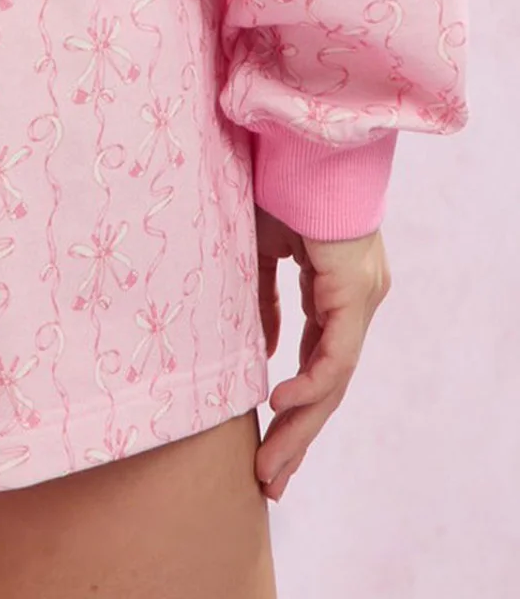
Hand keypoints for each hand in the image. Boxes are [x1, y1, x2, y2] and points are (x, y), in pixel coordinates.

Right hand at [253, 205, 391, 500]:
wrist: (294, 137)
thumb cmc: (274, 181)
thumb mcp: (258, 250)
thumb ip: (261, 302)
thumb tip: (261, 354)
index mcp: (335, 291)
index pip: (318, 366)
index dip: (293, 410)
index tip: (265, 446)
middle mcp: (356, 300)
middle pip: (329, 386)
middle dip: (298, 437)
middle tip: (270, 479)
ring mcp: (360, 296)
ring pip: (335, 380)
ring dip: (301, 426)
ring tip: (271, 465)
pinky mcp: (354, 289)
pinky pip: (336, 352)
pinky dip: (310, 382)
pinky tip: (281, 403)